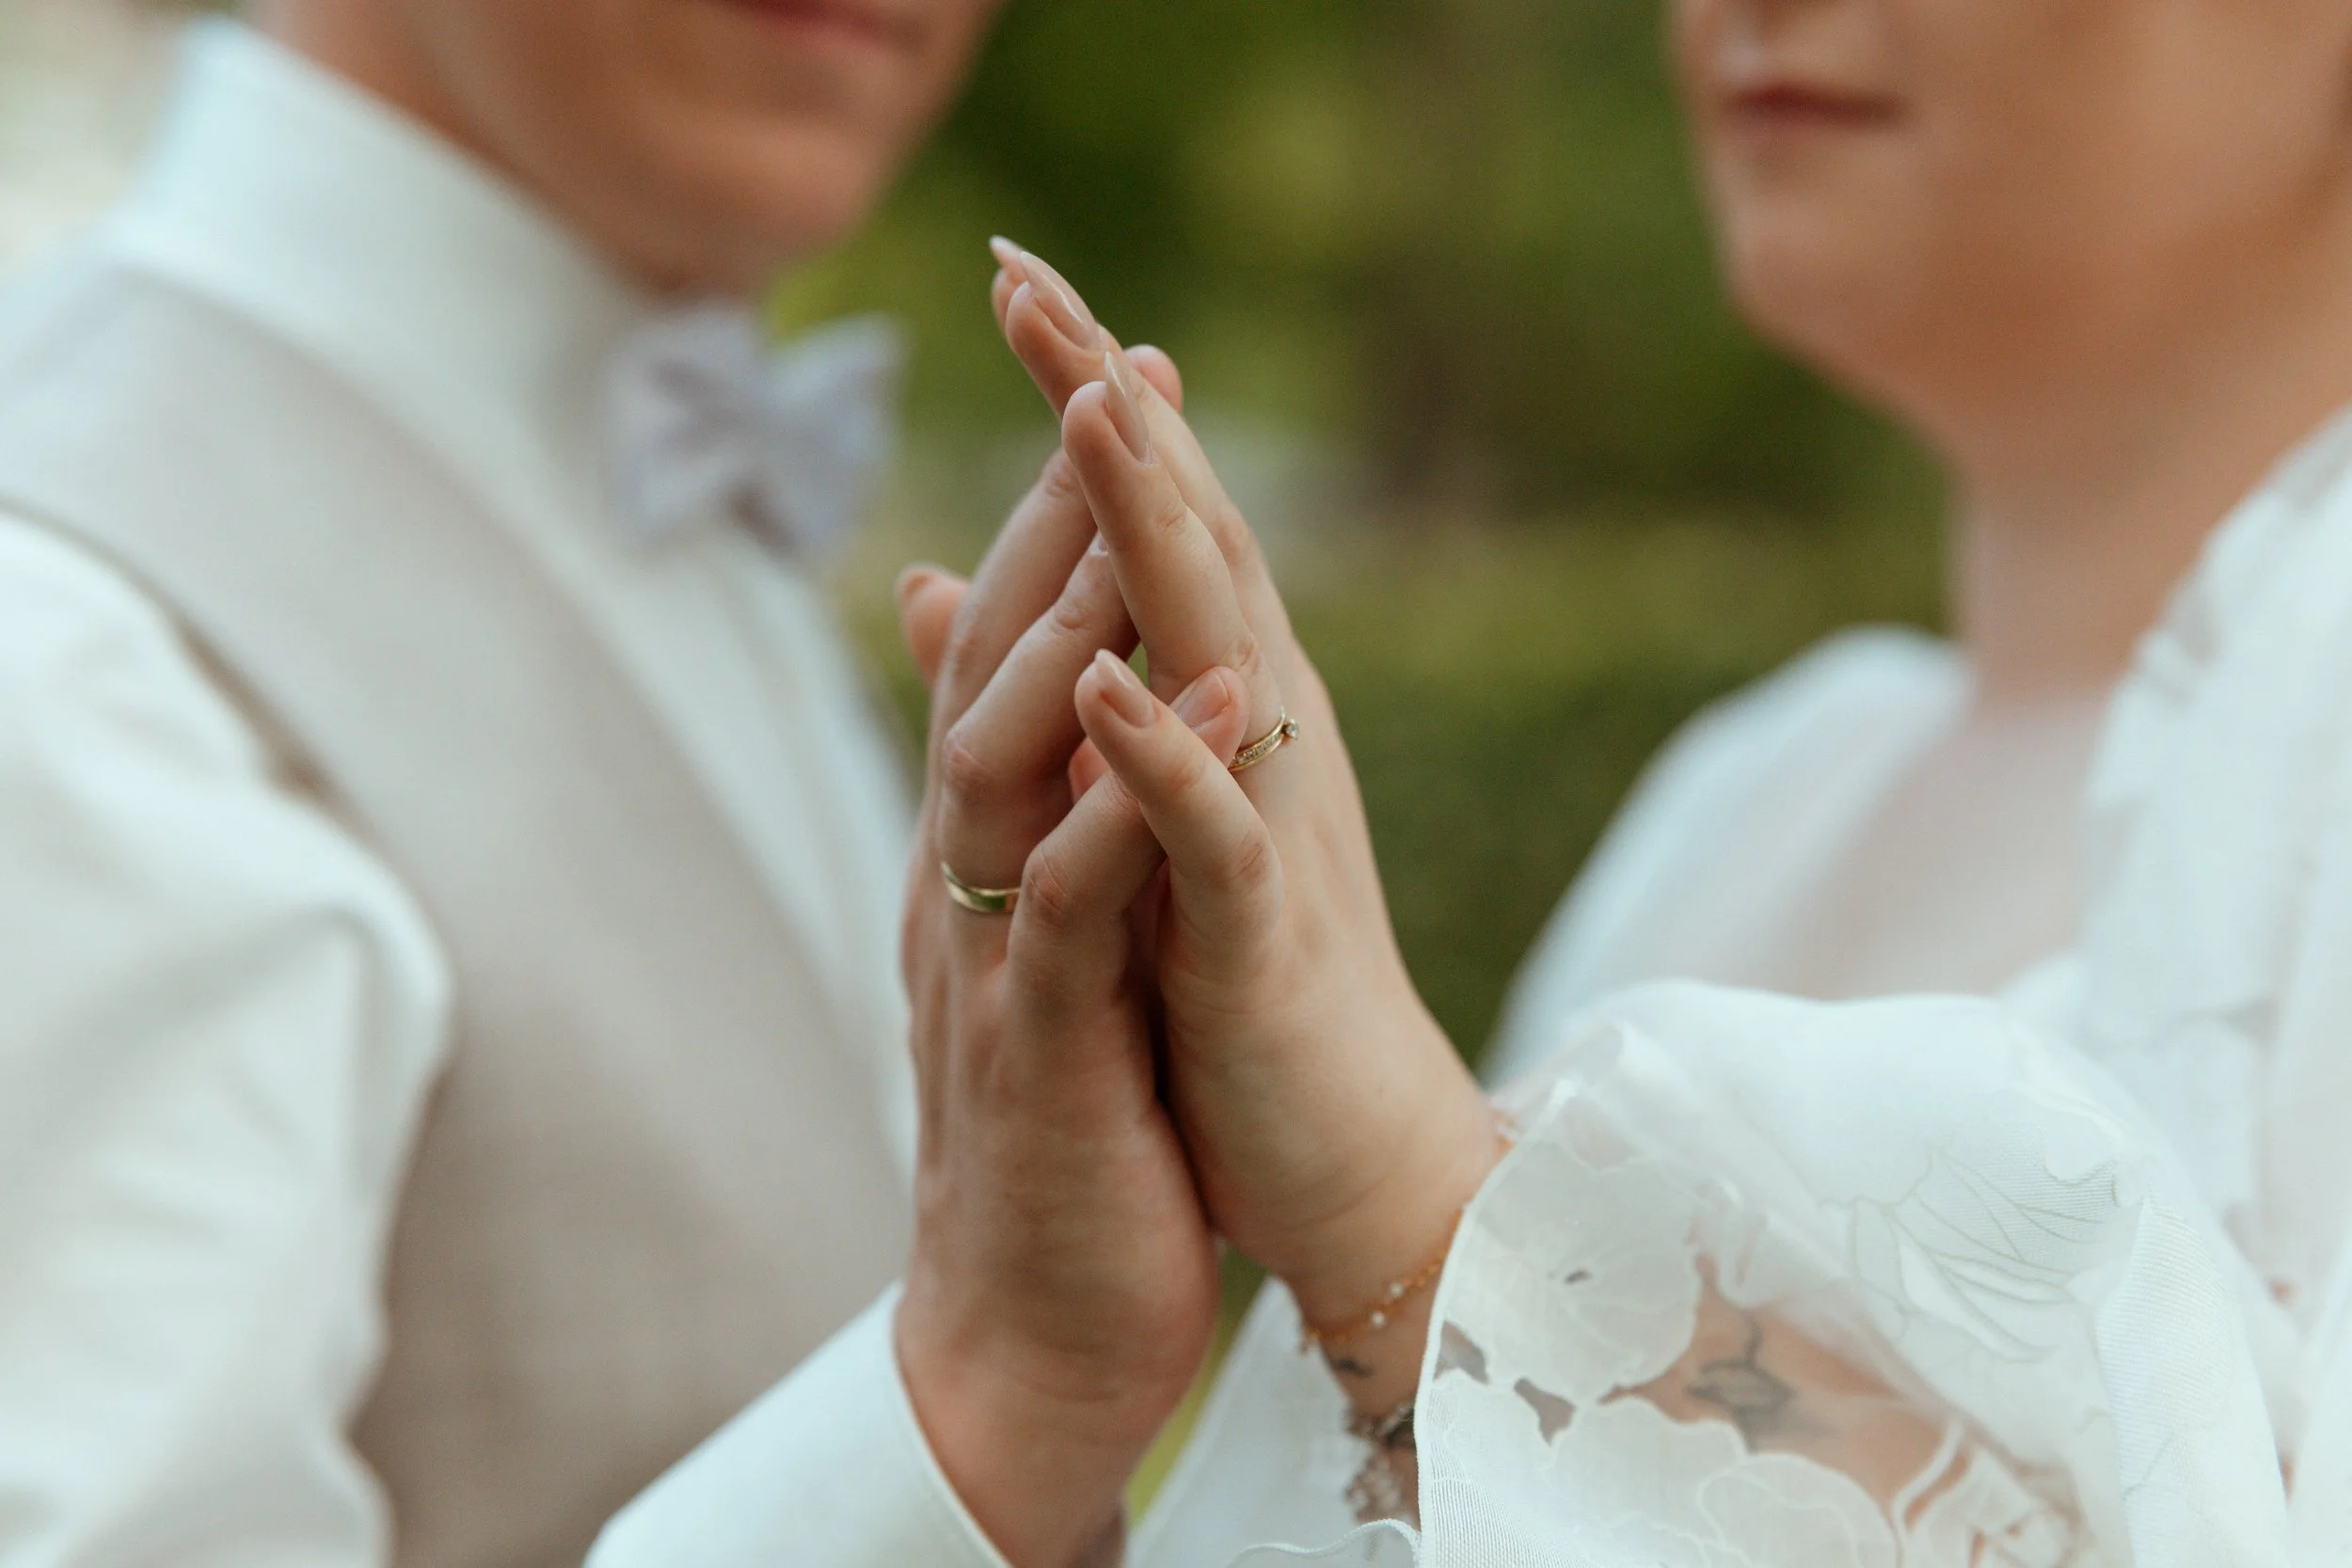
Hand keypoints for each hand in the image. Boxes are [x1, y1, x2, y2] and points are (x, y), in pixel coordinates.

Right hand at [889, 354, 1249, 1566]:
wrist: (1025, 1321)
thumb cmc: (1062, 1123)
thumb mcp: (1046, 947)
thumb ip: (1036, 825)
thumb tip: (1039, 739)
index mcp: (986, 852)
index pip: (1014, 652)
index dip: (1062, 519)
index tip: (1118, 386)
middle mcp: (967, 878)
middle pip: (996, 665)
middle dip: (1052, 517)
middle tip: (1101, 366)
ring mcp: (990, 954)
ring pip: (1006, 760)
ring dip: (1066, 627)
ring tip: (1127, 500)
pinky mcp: (1038, 1043)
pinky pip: (1075, 901)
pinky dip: (1133, 799)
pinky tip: (1220, 710)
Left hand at [986, 247, 1503, 1413]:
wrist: (1343, 1151)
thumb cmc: (1237, 983)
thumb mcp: (1133, 815)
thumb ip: (1067, 687)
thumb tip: (948, 580)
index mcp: (1223, 704)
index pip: (1155, 521)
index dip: (1088, 399)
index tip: (1014, 274)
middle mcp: (1260, 732)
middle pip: (1188, 537)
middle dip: (1109, 409)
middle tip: (1029, 276)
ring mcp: (1266, 826)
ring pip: (1214, 650)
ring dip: (1153, 529)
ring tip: (1091, 408)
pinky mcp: (1262, 937)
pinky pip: (1211, 835)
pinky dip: (1161, 758)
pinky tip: (1102, 680)